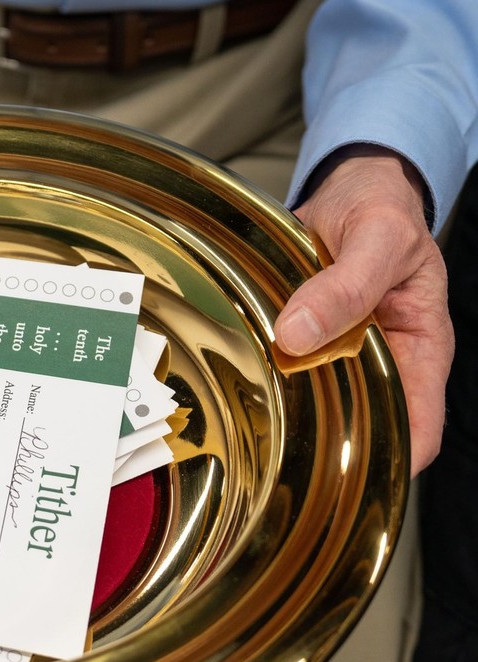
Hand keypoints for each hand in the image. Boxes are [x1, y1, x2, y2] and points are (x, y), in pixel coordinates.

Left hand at [275, 145, 452, 475]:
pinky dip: (266, 374)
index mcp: (420, 351)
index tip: (345, 471)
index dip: (391, 460)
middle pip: (360, 426)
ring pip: (316, 403)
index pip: (419, 432)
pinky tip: (242, 374)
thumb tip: (298, 334)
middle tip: (279, 438)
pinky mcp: (304, 344)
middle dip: (325, 439)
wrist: (350, 190)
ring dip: (287, 404)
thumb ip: (346, 286)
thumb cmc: (383, 210)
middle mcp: (381, 362)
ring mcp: (340, 356)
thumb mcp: (378, 237)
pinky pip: (285, 371)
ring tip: (253, 407)